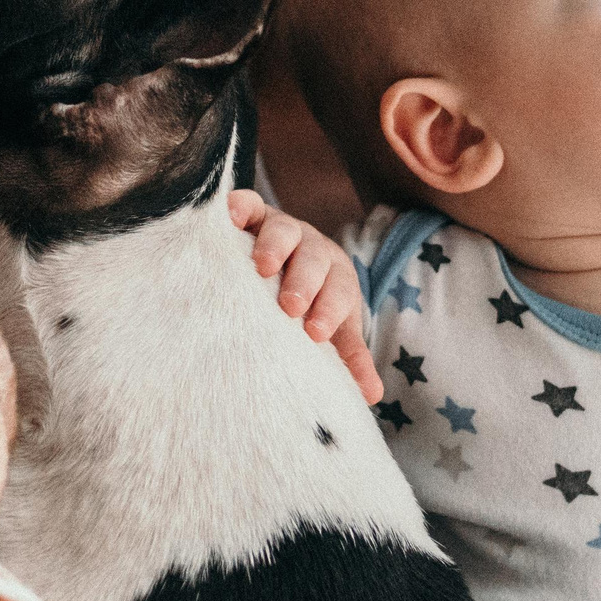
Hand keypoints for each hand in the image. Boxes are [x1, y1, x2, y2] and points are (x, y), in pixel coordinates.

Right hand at [227, 189, 382, 404]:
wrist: (291, 258)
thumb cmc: (312, 304)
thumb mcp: (333, 327)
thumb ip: (348, 358)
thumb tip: (372, 396)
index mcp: (336, 276)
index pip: (340, 291)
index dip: (330, 308)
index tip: (315, 332)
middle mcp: (312, 249)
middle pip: (314, 260)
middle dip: (306, 281)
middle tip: (291, 306)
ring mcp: (284, 229)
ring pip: (285, 230)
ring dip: (277, 247)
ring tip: (263, 268)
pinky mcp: (254, 215)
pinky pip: (249, 204)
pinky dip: (240, 207)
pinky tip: (229, 219)